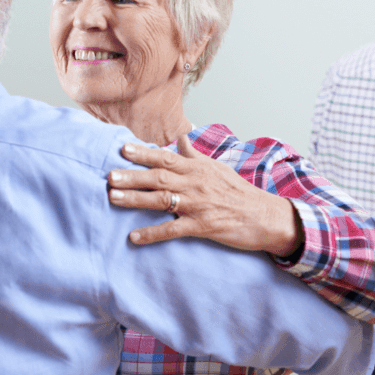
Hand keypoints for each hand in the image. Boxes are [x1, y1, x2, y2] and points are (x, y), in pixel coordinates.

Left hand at [107, 134, 303, 256]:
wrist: (265, 216)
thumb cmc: (238, 192)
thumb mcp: (216, 168)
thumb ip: (193, 155)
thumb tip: (179, 137)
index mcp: (197, 169)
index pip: (165, 158)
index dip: (143, 153)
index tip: (122, 149)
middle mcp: (195, 184)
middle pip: (158, 178)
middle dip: (132, 176)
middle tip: (109, 176)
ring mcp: (198, 206)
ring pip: (161, 200)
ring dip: (136, 199)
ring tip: (113, 198)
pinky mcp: (202, 227)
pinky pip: (173, 230)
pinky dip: (153, 233)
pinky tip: (134, 237)